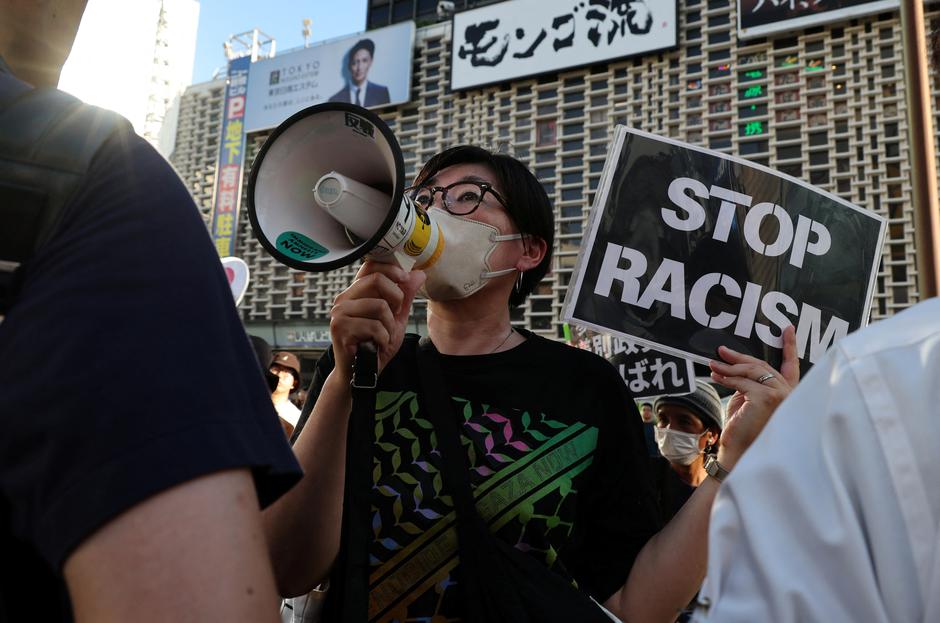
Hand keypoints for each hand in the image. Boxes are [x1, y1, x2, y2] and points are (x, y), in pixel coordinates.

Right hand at [328, 260, 425, 380]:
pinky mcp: (340, 328)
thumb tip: (418, 273)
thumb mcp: (396, 318)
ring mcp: (340, 313)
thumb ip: (405, 296)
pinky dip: (383, 338)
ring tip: (384, 336)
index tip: (405, 279)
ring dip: (390, 325)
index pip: (370, 265)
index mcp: (356, 293)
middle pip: (376, 279)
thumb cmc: (376, 345)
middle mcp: (344, 299)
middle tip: (396, 314)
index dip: (391, 268)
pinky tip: (377, 345)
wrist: (361, 374)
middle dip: (396, 297)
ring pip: (379, 305)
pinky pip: (374, 326)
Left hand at [709, 325, 798, 468]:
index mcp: (788, 393)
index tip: (788, 329)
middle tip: (722, 350)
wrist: (739, 452)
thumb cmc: (743, 428)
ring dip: (729, 367)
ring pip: (751, 371)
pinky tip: (715, 376)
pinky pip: (742, 382)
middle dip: (740, 357)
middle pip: (763, 365)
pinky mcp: (765, 398)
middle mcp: (789, 393)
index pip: (791, 366)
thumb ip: (751, 383)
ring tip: (713, 364)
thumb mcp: (749, 400)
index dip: (790, 346)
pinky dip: (726, 378)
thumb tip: (734, 362)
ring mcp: (779, 395)